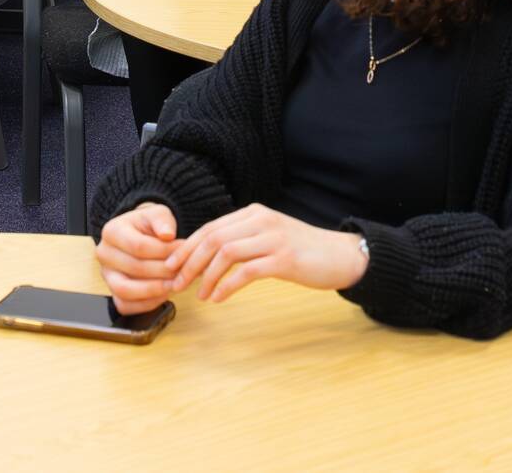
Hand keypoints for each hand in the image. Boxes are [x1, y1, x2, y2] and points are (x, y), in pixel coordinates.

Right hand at [96, 202, 180, 315]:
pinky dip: (147, 304)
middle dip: (164, 271)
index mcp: (112, 232)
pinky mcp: (113, 293)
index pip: (138, 246)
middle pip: (134, 268)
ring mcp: (106, 276)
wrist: (140, 235)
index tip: (183, 251)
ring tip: (175, 284)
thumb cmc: (149, 226)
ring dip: (154, 290)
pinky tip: (165, 294)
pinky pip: (126, 306)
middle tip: (184, 270)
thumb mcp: (158, 214)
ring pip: (125, 291)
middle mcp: (104, 254)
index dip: (164, 251)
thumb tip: (168, 234)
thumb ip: (163, 221)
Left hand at [165, 203, 367, 302]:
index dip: (187, 248)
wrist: (340, 256)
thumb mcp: (269, 236)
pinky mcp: (284, 259)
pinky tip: (219, 298)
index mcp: (254, 213)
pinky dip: (227, 286)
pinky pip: (246, 271)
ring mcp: (273, 238)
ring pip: (226, 253)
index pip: (210, 228)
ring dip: (206, 276)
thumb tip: (208, 255)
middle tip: (177, 284)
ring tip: (199, 295)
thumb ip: (243, 239)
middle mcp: (261, 220)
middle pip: (213, 238)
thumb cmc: (302, 251)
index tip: (172, 267)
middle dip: (189, 263)